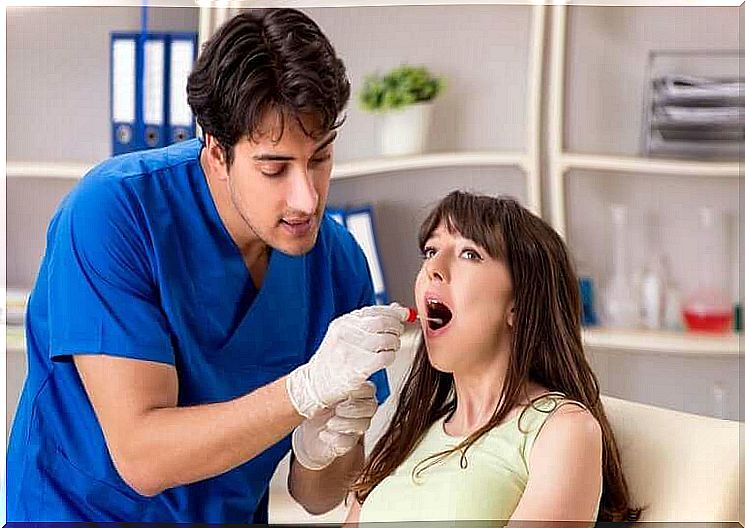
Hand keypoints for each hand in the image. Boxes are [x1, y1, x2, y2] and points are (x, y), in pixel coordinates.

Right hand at [286, 303, 406, 418]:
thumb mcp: (348, 334)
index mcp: (343, 322)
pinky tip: (385, 360)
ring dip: (394, 344)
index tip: (405, 316)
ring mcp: (348, 351)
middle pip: (382, 323)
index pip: (375, 310)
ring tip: (390, 349)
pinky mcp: (355, 369)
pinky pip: (384, 358)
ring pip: (386, 341)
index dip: (394, 313)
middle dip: (396, 328)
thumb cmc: (335, 359)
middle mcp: (344, 334)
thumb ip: (371, 321)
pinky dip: (390, 357)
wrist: (315, 384)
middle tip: (397, 335)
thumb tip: (399, 310)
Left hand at [292, 382, 377, 469]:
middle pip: (371, 408)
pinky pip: (349, 442)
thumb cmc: (316, 399)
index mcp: (357, 390)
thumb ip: (335, 374)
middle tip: (337, 408)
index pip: (369, 389)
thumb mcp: (323, 384)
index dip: (358, 391)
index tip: (345, 392)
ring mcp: (356, 425)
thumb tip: (339, 352)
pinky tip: (324, 433)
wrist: (306, 421)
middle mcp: (361, 408)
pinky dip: (335, 438)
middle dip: (354, 409)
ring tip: (329, 421)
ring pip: (363, 426)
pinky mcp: (348, 441)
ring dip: (344, 424)